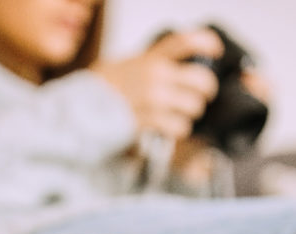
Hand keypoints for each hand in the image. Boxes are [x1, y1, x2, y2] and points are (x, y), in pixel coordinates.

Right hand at [92, 29, 222, 140]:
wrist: (79, 111)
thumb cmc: (99, 91)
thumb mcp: (124, 65)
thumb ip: (149, 64)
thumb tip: (173, 68)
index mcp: (149, 58)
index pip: (185, 42)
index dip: (207, 43)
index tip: (216, 51)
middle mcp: (155, 75)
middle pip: (202, 80)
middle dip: (206, 91)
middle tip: (200, 96)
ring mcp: (154, 99)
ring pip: (194, 107)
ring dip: (190, 113)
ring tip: (177, 114)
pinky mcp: (150, 121)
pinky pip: (179, 127)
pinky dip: (177, 129)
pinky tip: (166, 127)